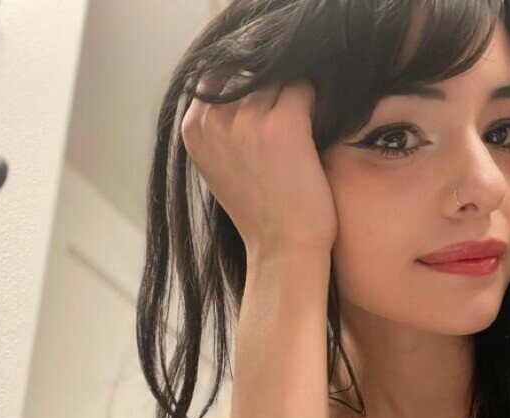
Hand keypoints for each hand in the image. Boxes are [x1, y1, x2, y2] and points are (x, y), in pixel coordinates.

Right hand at [180, 74, 337, 269]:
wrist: (282, 250)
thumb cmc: (259, 213)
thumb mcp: (219, 166)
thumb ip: (219, 127)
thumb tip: (236, 86)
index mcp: (193, 129)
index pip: (217, 76)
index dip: (244, 86)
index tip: (263, 112)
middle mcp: (215, 120)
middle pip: (250, 74)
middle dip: (271, 89)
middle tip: (288, 123)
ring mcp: (248, 120)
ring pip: (278, 79)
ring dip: (294, 98)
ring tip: (302, 133)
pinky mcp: (284, 124)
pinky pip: (304, 89)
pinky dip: (316, 105)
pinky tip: (317, 134)